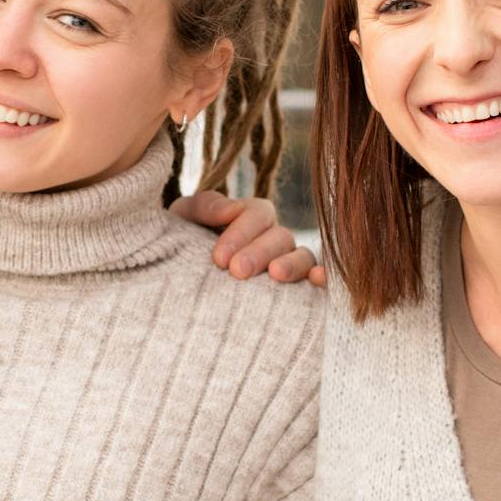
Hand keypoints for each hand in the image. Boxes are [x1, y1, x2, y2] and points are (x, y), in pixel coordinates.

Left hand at [168, 191, 327, 285]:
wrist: (177, 285)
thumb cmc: (182, 246)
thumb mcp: (184, 220)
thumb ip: (204, 207)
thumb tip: (230, 209)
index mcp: (251, 216)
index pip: (258, 214)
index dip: (241, 232)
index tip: (218, 258)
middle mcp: (274, 238)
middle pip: (280, 237)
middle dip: (259, 252)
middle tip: (237, 271)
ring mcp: (289, 263)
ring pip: (303, 256)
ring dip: (293, 264)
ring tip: (276, 275)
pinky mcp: (297, 292)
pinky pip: (318, 281)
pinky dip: (324, 278)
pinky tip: (317, 281)